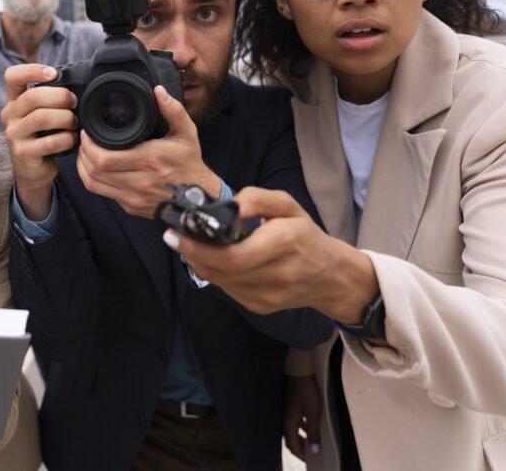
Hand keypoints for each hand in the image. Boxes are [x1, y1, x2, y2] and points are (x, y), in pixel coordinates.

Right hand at [0, 64, 77, 220]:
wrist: (32, 170)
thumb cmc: (41, 137)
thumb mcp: (39, 114)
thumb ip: (49, 100)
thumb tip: (77, 87)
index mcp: (14, 101)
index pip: (12, 76)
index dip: (32, 70)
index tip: (53, 74)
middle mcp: (9, 115)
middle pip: (32, 97)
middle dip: (60, 96)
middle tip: (74, 103)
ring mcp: (14, 135)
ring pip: (41, 118)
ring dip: (64, 118)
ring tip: (74, 123)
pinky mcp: (22, 153)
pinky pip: (49, 142)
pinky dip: (65, 139)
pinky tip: (71, 140)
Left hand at [76, 86, 219, 219]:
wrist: (198, 199)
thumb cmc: (190, 164)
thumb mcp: (186, 133)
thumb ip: (173, 110)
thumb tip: (158, 91)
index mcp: (149, 160)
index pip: (105, 158)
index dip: (89, 145)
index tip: (87, 133)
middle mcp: (139, 181)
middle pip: (94, 170)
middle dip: (83, 153)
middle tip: (84, 141)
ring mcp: (133, 197)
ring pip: (93, 184)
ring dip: (83, 167)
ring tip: (85, 153)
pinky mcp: (130, 206)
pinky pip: (102, 193)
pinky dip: (93, 180)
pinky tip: (94, 169)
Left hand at [162, 186, 378, 320]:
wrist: (331, 276)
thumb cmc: (306, 236)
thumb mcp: (287, 206)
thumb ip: (256, 199)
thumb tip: (228, 206)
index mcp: (284, 243)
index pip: (233, 255)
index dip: (200, 248)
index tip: (176, 234)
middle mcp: (276, 274)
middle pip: (220, 270)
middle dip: (191, 253)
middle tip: (174, 237)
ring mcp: (267, 296)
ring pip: (219, 281)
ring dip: (200, 262)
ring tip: (192, 244)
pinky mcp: (260, 307)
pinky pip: (227, 289)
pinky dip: (215, 273)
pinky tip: (216, 259)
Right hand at [283, 375, 321, 461]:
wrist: (298, 370)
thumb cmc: (306, 391)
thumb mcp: (313, 412)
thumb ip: (313, 432)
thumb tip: (313, 450)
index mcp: (288, 424)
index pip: (293, 446)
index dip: (302, 455)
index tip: (311, 460)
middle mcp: (284, 420)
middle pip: (290, 440)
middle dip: (300, 448)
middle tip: (311, 453)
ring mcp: (285, 412)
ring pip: (292, 431)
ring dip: (301, 438)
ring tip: (312, 441)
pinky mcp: (288, 406)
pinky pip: (293, 422)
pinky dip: (300, 428)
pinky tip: (308, 425)